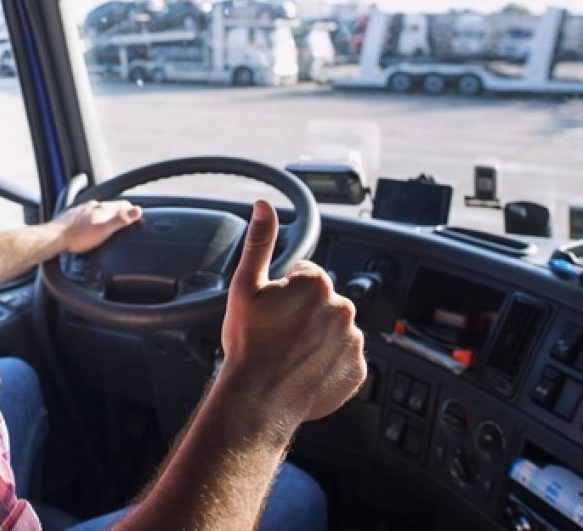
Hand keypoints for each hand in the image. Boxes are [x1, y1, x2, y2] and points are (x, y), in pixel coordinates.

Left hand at [53, 199, 141, 254]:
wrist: (54, 238)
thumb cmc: (78, 236)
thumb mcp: (104, 230)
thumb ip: (121, 220)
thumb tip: (138, 210)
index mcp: (102, 208)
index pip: (123, 205)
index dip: (132, 210)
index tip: (137, 215)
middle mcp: (93, 206)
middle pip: (111, 206)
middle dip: (119, 212)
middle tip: (126, 219)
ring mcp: (82, 210)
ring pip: (98, 209)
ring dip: (106, 214)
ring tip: (110, 222)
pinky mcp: (73, 216)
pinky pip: (87, 214)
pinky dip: (93, 218)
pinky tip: (90, 225)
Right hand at [220, 199, 365, 427]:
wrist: (258, 397)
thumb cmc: (249, 342)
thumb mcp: (246, 285)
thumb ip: (260, 241)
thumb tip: (264, 205)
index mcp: (317, 283)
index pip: (305, 274)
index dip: (284, 290)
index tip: (272, 310)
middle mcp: (342, 307)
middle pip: (322, 301)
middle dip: (303, 311)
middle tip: (278, 331)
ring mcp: (353, 341)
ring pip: (333, 328)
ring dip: (317, 335)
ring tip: (290, 352)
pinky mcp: (357, 370)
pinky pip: (344, 357)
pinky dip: (328, 360)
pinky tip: (304, 367)